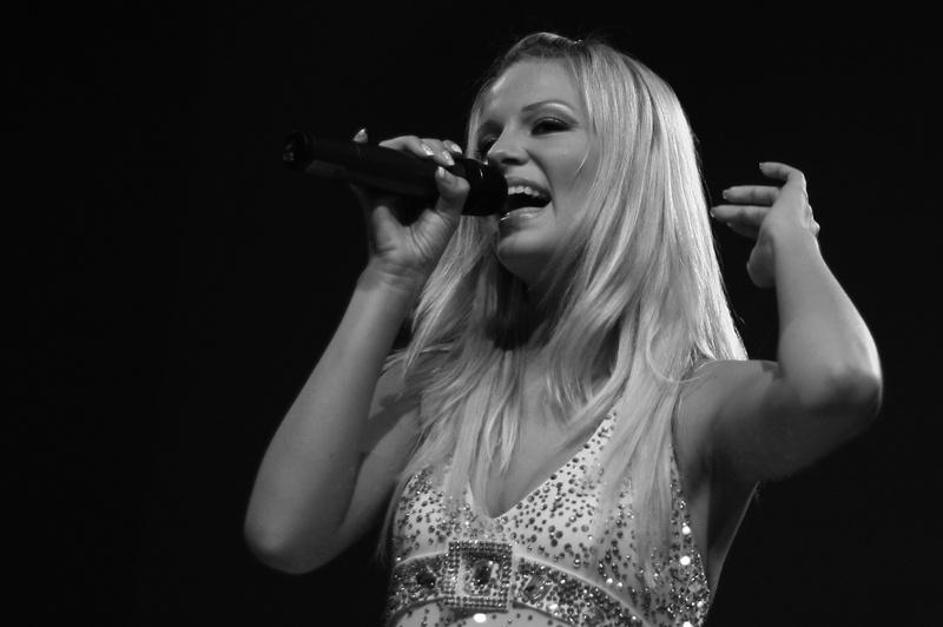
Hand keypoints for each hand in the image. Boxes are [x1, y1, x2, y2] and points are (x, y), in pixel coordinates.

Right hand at [348, 129, 468, 289]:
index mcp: (429, 186)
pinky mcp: (371, 189)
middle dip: (430, 145)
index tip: (454, 154)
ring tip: (424, 154)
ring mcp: (389, 183)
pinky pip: (363, 166)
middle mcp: (409, 181)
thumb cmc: (426, 245)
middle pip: (415, 149)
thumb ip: (455, 191)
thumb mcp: (450, 216)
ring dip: (409, 144)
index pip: (435, 157)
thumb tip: (444, 168)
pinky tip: (363, 135)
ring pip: (394, 151)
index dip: (444, 148)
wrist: (404, 266)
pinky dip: (361, 147)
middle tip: (440, 157)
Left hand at [710, 161, 819, 287]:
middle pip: (765, 212)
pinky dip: (780, 170)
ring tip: (725, 194)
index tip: (727, 223)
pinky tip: (761, 167)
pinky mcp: (798, 194)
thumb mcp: (758, 268)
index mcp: (789, 244)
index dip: (744, 226)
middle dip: (740, 210)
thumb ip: (756, 262)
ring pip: (771, 197)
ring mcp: (799, 209)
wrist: (787, 251)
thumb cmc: (773, 263)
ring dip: (746, 194)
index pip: (765, 230)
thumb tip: (751, 263)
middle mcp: (799, 225)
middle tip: (719, 208)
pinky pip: (794, 177)